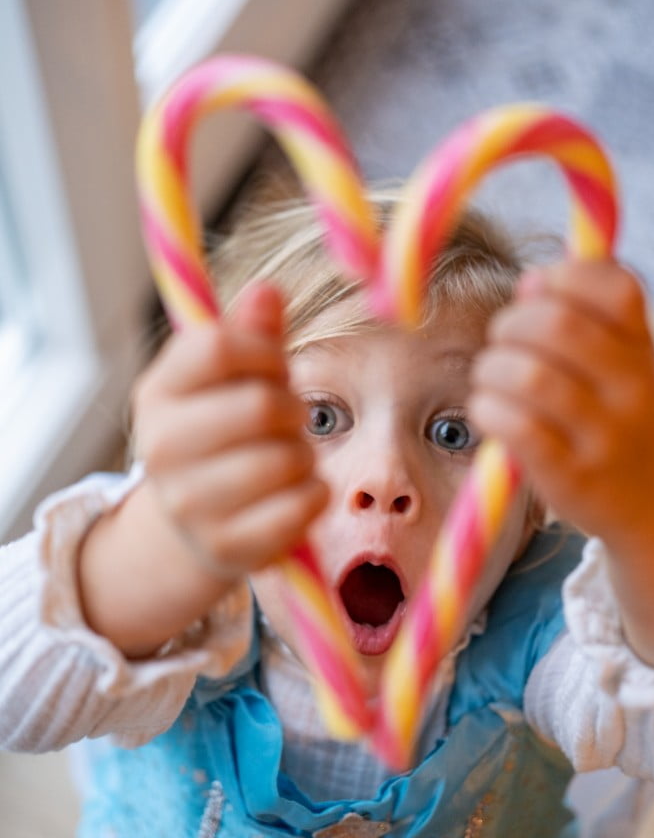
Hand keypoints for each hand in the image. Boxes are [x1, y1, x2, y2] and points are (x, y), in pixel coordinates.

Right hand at [134, 282, 328, 580]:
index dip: (265, 350)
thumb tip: (268, 290)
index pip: (219, 346)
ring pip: (288, 458)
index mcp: (157, 393)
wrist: (192, 525)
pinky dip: (313, 495)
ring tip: (285, 459)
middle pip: (261, 404)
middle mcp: (161, 450)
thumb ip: (250, 334)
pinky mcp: (228, 547)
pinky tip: (294, 494)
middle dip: (290, 407)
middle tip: (284, 420)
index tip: (274, 366)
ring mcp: (191, 505)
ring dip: (303, 454)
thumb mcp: (225, 380)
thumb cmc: (221, 435)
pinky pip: (304, 506)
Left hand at [469, 261, 653, 545]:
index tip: (536, 293)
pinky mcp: (572, 477)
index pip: (616, 287)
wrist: (652, 507)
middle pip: (557, 325)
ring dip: (490, 370)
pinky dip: (488, 410)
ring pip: (530, 377)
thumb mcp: (618, 364)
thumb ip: (577, 317)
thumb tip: (531, 279)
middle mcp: (632, 388)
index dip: (562, 276)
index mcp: (642, 349)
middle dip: (508, 325)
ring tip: (488, 380)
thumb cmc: (615, 421)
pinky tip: (488, 411)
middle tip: (500, 344)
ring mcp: (605, 435)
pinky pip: (517, 428)